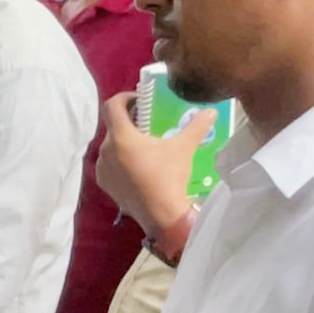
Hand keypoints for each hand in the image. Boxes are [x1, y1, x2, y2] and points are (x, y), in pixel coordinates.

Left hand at [96, 92, 213, 237]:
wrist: (162, 215)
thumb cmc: (170, 177)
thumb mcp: (183, 148)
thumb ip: (196, 126)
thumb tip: (210, 111)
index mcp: (121, 137)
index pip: (112, 105)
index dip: (124, 97)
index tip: (140, 100)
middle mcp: (106, 150)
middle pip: (113, 126)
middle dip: (129, 121)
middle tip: (148, 123)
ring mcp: (102, 168)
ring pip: (111, 146)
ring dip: (124, 141)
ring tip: (145, 146)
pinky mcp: (103, 183)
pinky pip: (109, 163)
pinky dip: (120, 159)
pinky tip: (138, 166)